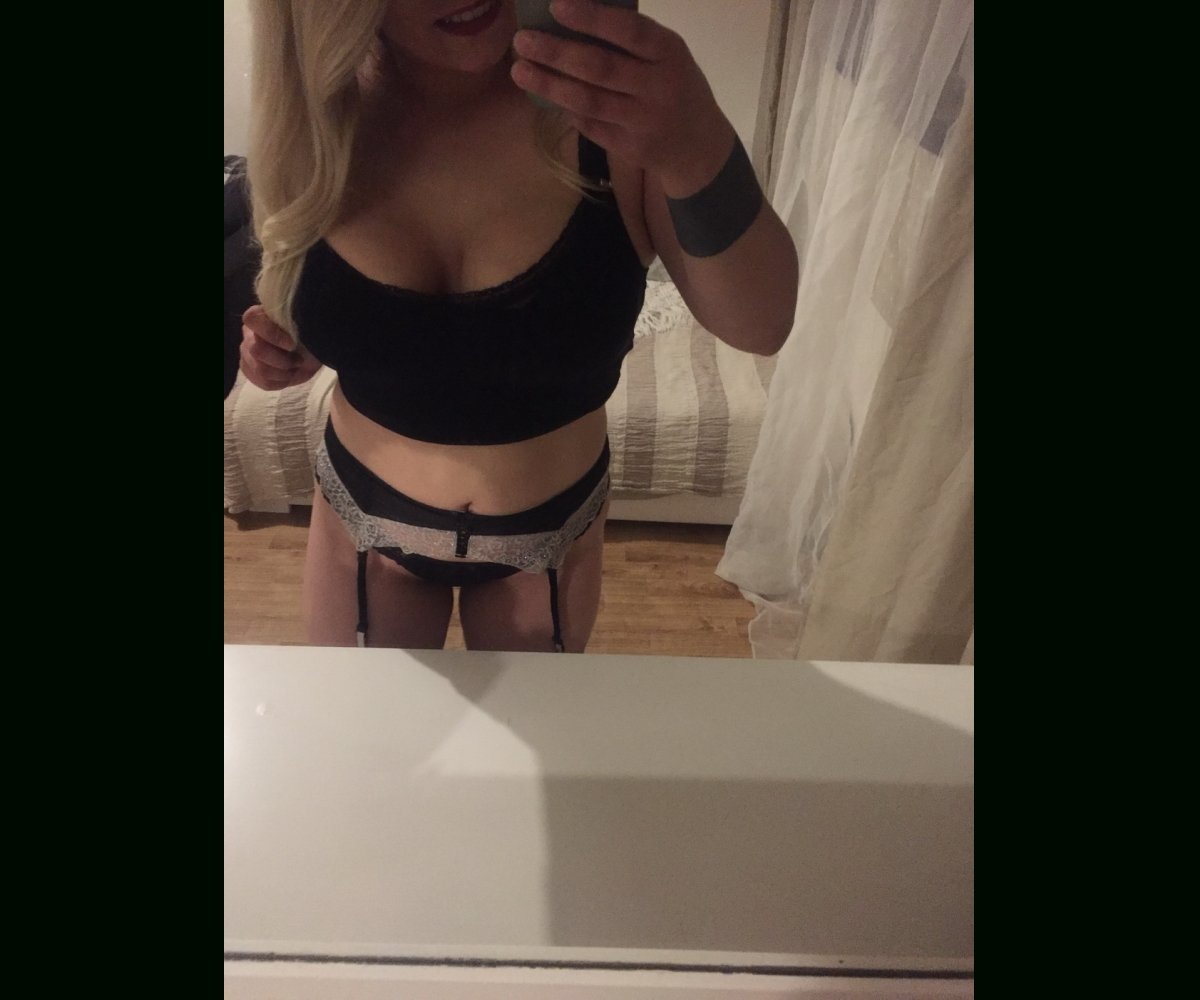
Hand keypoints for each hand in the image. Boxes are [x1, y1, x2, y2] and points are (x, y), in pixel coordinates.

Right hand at [238, 305, 321, 390]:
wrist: (311, 354)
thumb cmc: (308, 336)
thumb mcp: (306, 326)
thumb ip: (295, 322)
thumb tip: (292, 333)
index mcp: (261, 315)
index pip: (252, 318)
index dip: (272, 334)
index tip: (292, 344)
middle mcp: (249, 333)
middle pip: (257, 350)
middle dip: (284, 360)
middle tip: (299, 360)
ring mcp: (247, 353)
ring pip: (261, 370)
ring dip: (285, 372)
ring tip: (295, 367)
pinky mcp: (250, 371)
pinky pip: (263, 382)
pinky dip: (282, 382)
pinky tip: (288, 374)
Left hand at [511, 0, 736, 196]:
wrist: (698, 146)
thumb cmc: (675, 86)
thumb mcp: (666, 56)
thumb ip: (632, 41)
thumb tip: (573, 19)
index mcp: (669, 53)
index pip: (629, 31)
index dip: (591, 18)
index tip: (555, 6)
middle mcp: (658, 88)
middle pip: (600, 68)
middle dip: (556, 52)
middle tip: (523, 41)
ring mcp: (644, 122)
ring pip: (589, 101)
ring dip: (550, 84)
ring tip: (521, 70)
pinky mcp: (630, 148)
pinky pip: (590, 124)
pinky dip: (566, 107)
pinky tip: (547, 94)